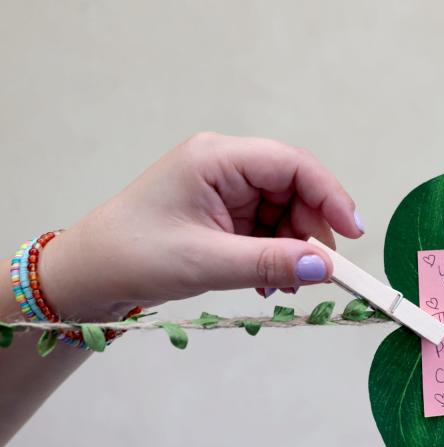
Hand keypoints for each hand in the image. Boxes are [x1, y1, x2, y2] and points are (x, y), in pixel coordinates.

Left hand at [37, 132, 361, 320]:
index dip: (329, 196)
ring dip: (294, 250)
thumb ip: (270, 262)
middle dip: (311, 232)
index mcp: (217, 159)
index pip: (292, 165)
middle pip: (294, 190)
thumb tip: (325, 268)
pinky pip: (269, 231)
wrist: (88, 276)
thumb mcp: (206, 261)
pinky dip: (277, 257)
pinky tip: (269, 283)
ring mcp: (226, 191)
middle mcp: (225, 167)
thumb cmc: (134, 256)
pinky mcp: (225, 216)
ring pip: (286, 214)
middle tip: (317, 273)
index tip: (351, 234)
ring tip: (284, 285)